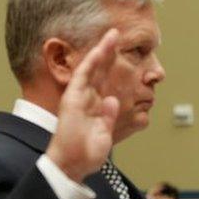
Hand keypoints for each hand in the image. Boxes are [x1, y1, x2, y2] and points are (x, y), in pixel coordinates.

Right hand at [46, 29, 120, 181]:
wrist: (73, 164)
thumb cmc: (87, 153)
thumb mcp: (105, 133)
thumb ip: (109, 116)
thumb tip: (112, 101)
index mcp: (96, 106)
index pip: (107, 81)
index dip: (115, 66)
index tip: (126, 53)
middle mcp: (87, 98)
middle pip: (101, 70)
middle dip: (109, 52)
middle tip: (118, 34)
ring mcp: (80, 96)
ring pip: (92, 68)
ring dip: (102, 50)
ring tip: (112, 35)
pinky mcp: (72, 98)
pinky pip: (83, 76)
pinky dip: (91, 62)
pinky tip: (99, 50)